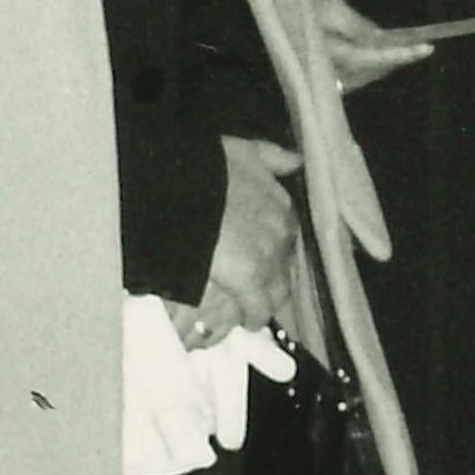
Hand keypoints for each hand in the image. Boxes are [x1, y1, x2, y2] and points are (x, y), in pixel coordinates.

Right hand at [185, 135, 313, 354]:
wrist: (177, 188)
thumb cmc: (204, 168)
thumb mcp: (243, 152)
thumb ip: (273, 158)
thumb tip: (297, 161)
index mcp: (281, 203)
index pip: (286, 235)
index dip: (272, 248)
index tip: (258, 255)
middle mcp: (281, 232)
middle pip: (285, 264)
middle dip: (271, 274)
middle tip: (253, 284)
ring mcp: (267, 258)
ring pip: (278, 290)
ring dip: (266, 298)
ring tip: (251, 306)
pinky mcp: (249, 281)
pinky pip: (258, 309)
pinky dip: (254, 317)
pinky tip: (246, 322)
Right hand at [308, 0, 434, 93]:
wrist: (277, 23)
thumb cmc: (302, 9)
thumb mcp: (332, 8)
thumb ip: (359, 26)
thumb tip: (382, 37)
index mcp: (334, 53)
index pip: (375, 58)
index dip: (402, 54)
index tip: (426, 48)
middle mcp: (334, 73)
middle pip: (377, 69)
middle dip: (398, 57)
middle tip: (421, 46)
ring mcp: (333, 81)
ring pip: (370, 74)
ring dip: (387, 61)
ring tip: (405, 48)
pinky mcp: (332, 81)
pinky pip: (360, 75)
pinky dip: (374, 64)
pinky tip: (381, 52)